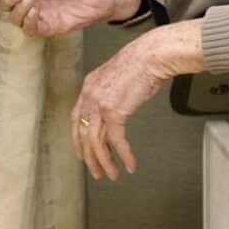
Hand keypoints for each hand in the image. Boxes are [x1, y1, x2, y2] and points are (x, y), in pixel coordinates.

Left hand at [70, 22, 204, 180]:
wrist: (152, 54)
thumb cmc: (142, 62)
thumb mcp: (118, 77)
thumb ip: (111, 93)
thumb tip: (116, 110)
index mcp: (89, 86)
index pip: (77, 119)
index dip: (78, 139)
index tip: (82, 152)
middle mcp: (90, 95)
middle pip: (83, 134)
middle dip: (89, 157)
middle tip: (97, 171)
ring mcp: (100, 104)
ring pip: (96, 142)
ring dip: (105, 162)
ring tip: (112, 174)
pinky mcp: (115, 111)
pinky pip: (116, 141)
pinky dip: (123, 155)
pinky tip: (129, 164)